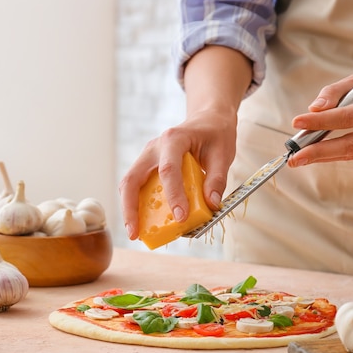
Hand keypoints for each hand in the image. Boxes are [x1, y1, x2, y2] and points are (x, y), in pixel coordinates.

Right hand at [119, 109, 236, 239]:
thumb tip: (211, 205)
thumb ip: (217, 179)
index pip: (169, 169)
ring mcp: (148, 157)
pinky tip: (145, 222)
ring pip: (129, 183)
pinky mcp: (148, 166)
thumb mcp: (223, 154)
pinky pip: (137, 186)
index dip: (173, 195)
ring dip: (129, 209)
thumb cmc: (215, 134)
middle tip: (135, 233)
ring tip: (136, 233)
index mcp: (174, 139)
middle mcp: (154, 148)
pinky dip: (138, 204)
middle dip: (131, 208)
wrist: (208, 119)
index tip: (181, 217)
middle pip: (133, 178)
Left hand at [287, 65, 352, 166]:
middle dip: (319, 151)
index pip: (348, 116)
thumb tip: (314, 108)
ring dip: (321, 156)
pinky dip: (332, 154)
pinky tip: (315, 154)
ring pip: (350, 153)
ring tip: (298, 157)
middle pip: (350, 144)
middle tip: (294, 157)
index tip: (296, 123)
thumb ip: (334, 92)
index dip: (321, 121)